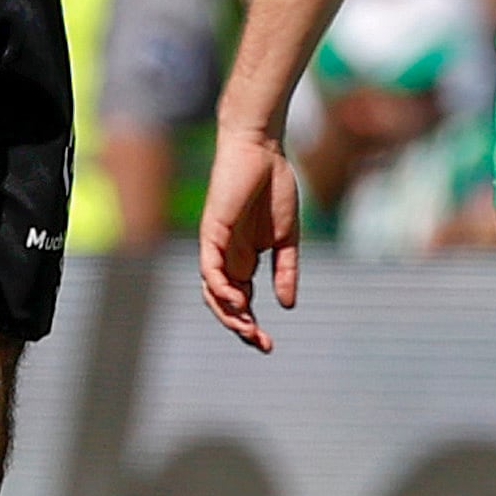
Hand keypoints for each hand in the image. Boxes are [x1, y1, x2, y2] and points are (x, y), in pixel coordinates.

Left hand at [199, 123, 300, 352]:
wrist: (263, 149)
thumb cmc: (274, 186)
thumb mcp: (286, 238)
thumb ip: (285, 270)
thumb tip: (287, 304)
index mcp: (245, 260)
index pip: (241, 302)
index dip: (250, 325)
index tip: (268, 345)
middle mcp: (227, 257)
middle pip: (225, 303)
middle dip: (240, 327)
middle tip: (260, 343)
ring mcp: (217, 245)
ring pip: (212, 291)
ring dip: (228, 313)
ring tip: (248, 329)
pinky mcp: (211, 231)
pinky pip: (209, 266)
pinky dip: (219, 286)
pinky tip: (236, 299)